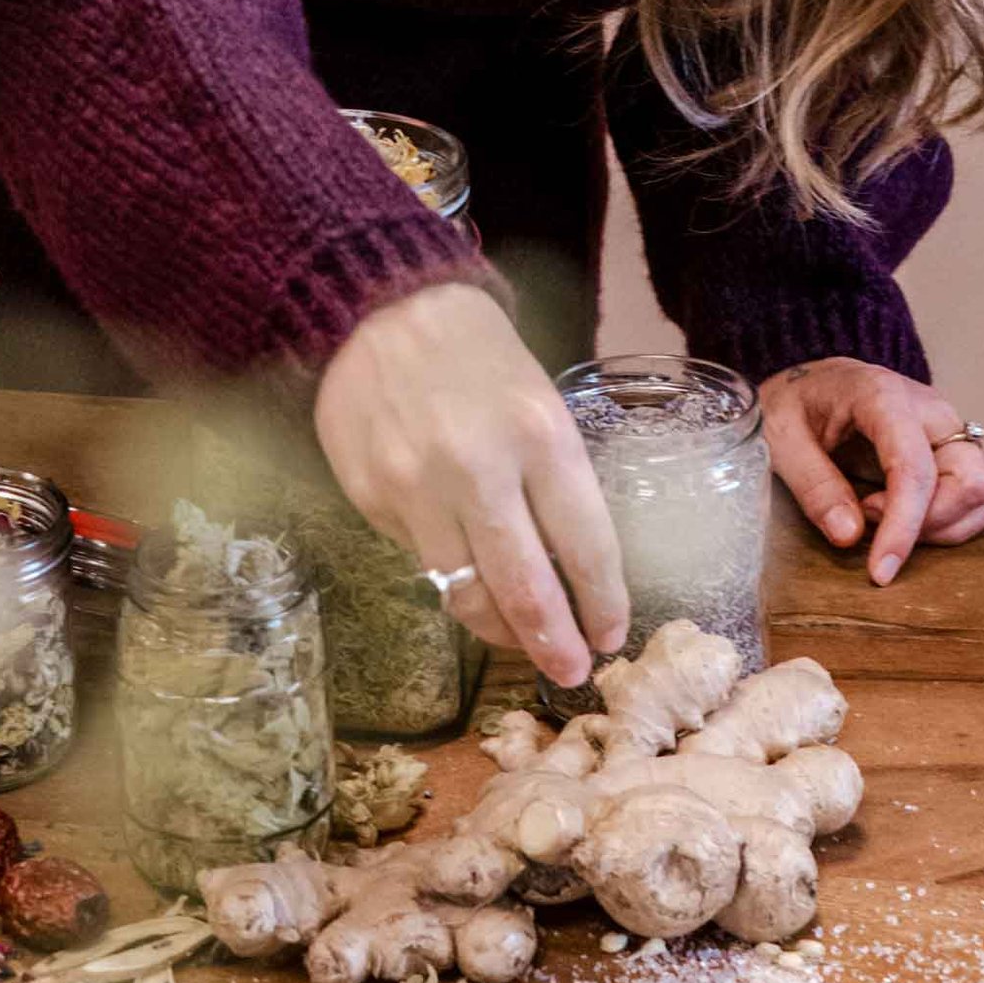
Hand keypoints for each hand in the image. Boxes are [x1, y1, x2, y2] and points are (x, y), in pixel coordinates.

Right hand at [313, 280, 627, 682]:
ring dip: (500, 630)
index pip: (585, 545)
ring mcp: (416, 488)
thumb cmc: (476, 355)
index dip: (604, 603)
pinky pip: (421, 562)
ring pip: (466, 593)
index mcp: (539, 433)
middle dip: (555, 644)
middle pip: (526, 587)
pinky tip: (466, 579)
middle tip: (571, 673)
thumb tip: (570, 574)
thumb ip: (552, 482)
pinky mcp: (372, 500)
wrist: (376, 310)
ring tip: (520, 641)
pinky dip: (450, 580)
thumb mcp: (538, 402)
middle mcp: (478, 467)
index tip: (611, 633)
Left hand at [762, 360, 983, 583]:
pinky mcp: (959, 445)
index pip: (915, 469)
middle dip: (931, 523)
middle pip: (973, 481)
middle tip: (872, 518)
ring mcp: (952, 426)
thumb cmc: (795, 404)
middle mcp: (931, 409)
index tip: (881, 571)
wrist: (812, 379)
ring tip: (892, 519)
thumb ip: (814, 486)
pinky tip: (913, 515)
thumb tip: (850, 537)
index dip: (904, 526)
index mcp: (883, 396)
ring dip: (950, 523)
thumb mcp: (781, 439)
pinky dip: (959, 516)